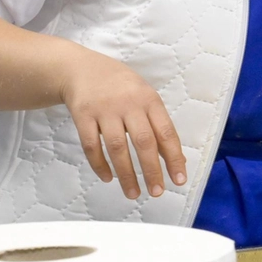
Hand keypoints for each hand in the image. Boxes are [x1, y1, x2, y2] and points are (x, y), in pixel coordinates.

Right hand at [57, 45, 186, 199]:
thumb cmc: (122, 87)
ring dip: (126, 174)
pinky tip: (108, 178)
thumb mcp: (145, 97)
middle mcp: (129, 104)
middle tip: (157, 192)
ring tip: (133, 193)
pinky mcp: (83, 115)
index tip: (179, 180)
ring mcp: (105, 109)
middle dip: (152, 170)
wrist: (82, 68)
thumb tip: (176, 159)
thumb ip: (159, 126)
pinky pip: (91, 145)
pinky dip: (100, 165)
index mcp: (150, 100)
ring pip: (117, 147)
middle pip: (143, 141)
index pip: (166, 132)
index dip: (174, 157)